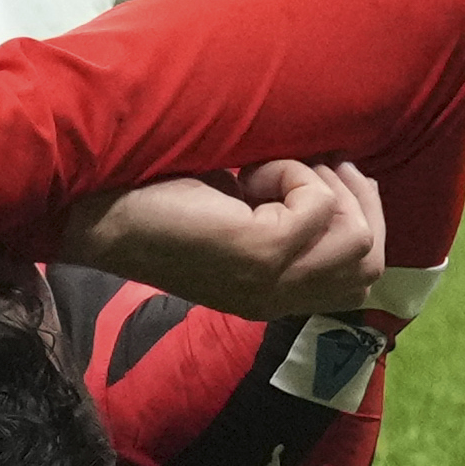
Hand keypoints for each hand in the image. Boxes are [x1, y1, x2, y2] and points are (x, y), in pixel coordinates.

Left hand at [58, 161, 389, 321]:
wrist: (93, 210)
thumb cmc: (153, 197)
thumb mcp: (236, 210)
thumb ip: (283, 211)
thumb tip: (333, 169)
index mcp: (274, 294)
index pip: (363, 279)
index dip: (362, 218)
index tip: (321, 173)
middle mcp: (277, 300)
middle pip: (371, 266)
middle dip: (358, 202)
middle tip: (310, 166)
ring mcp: (271, 283)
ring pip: (358, 242)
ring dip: (324, 187)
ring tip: (268, 172)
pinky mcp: (259, 257)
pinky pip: (318, 209)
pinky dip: (294, 175)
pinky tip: (247, 174)